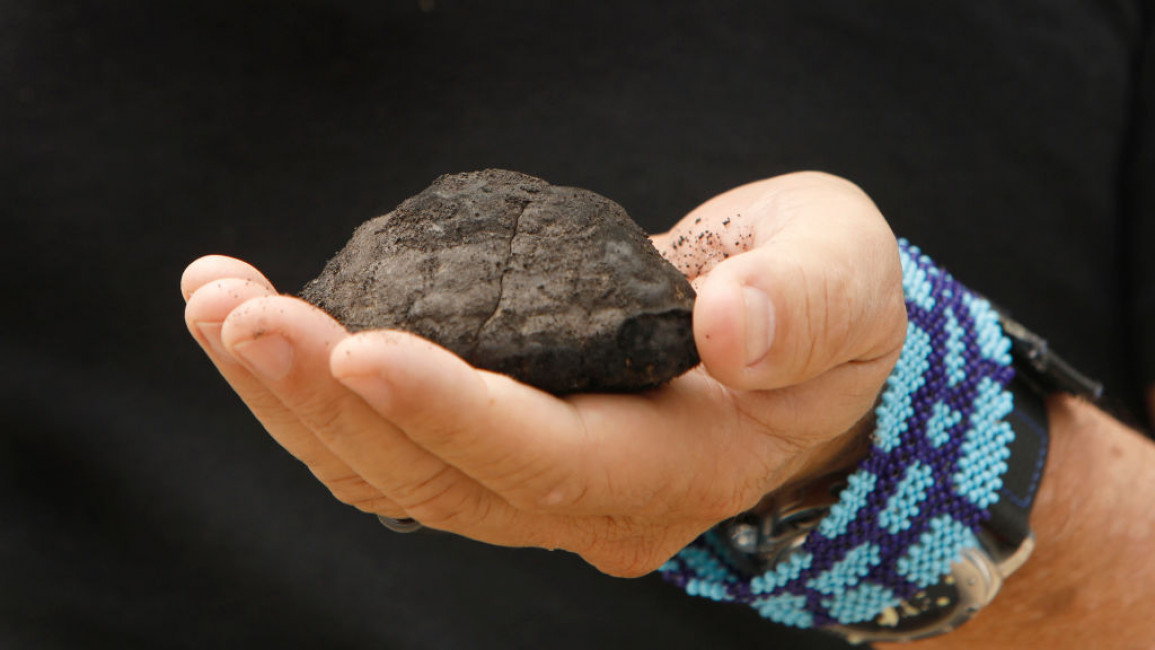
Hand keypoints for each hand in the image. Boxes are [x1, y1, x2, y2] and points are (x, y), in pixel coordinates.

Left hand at [181, 171, 906, 576]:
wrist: (795, 334)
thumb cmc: (826, 304)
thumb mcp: (846, 282)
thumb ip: (801, 307)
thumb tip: (730, 325)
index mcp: (677, 467)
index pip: (548, 458)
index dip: (450, 410)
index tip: (355, 343)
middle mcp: (591, 501)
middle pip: (438, 480)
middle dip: (327, 397)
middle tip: (237, 308)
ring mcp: (535, 485)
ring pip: (391, 474)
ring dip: (293, 396)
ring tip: (217, 303)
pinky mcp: (497, 447)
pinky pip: (388, 445)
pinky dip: (314, 392)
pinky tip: (257, 328)